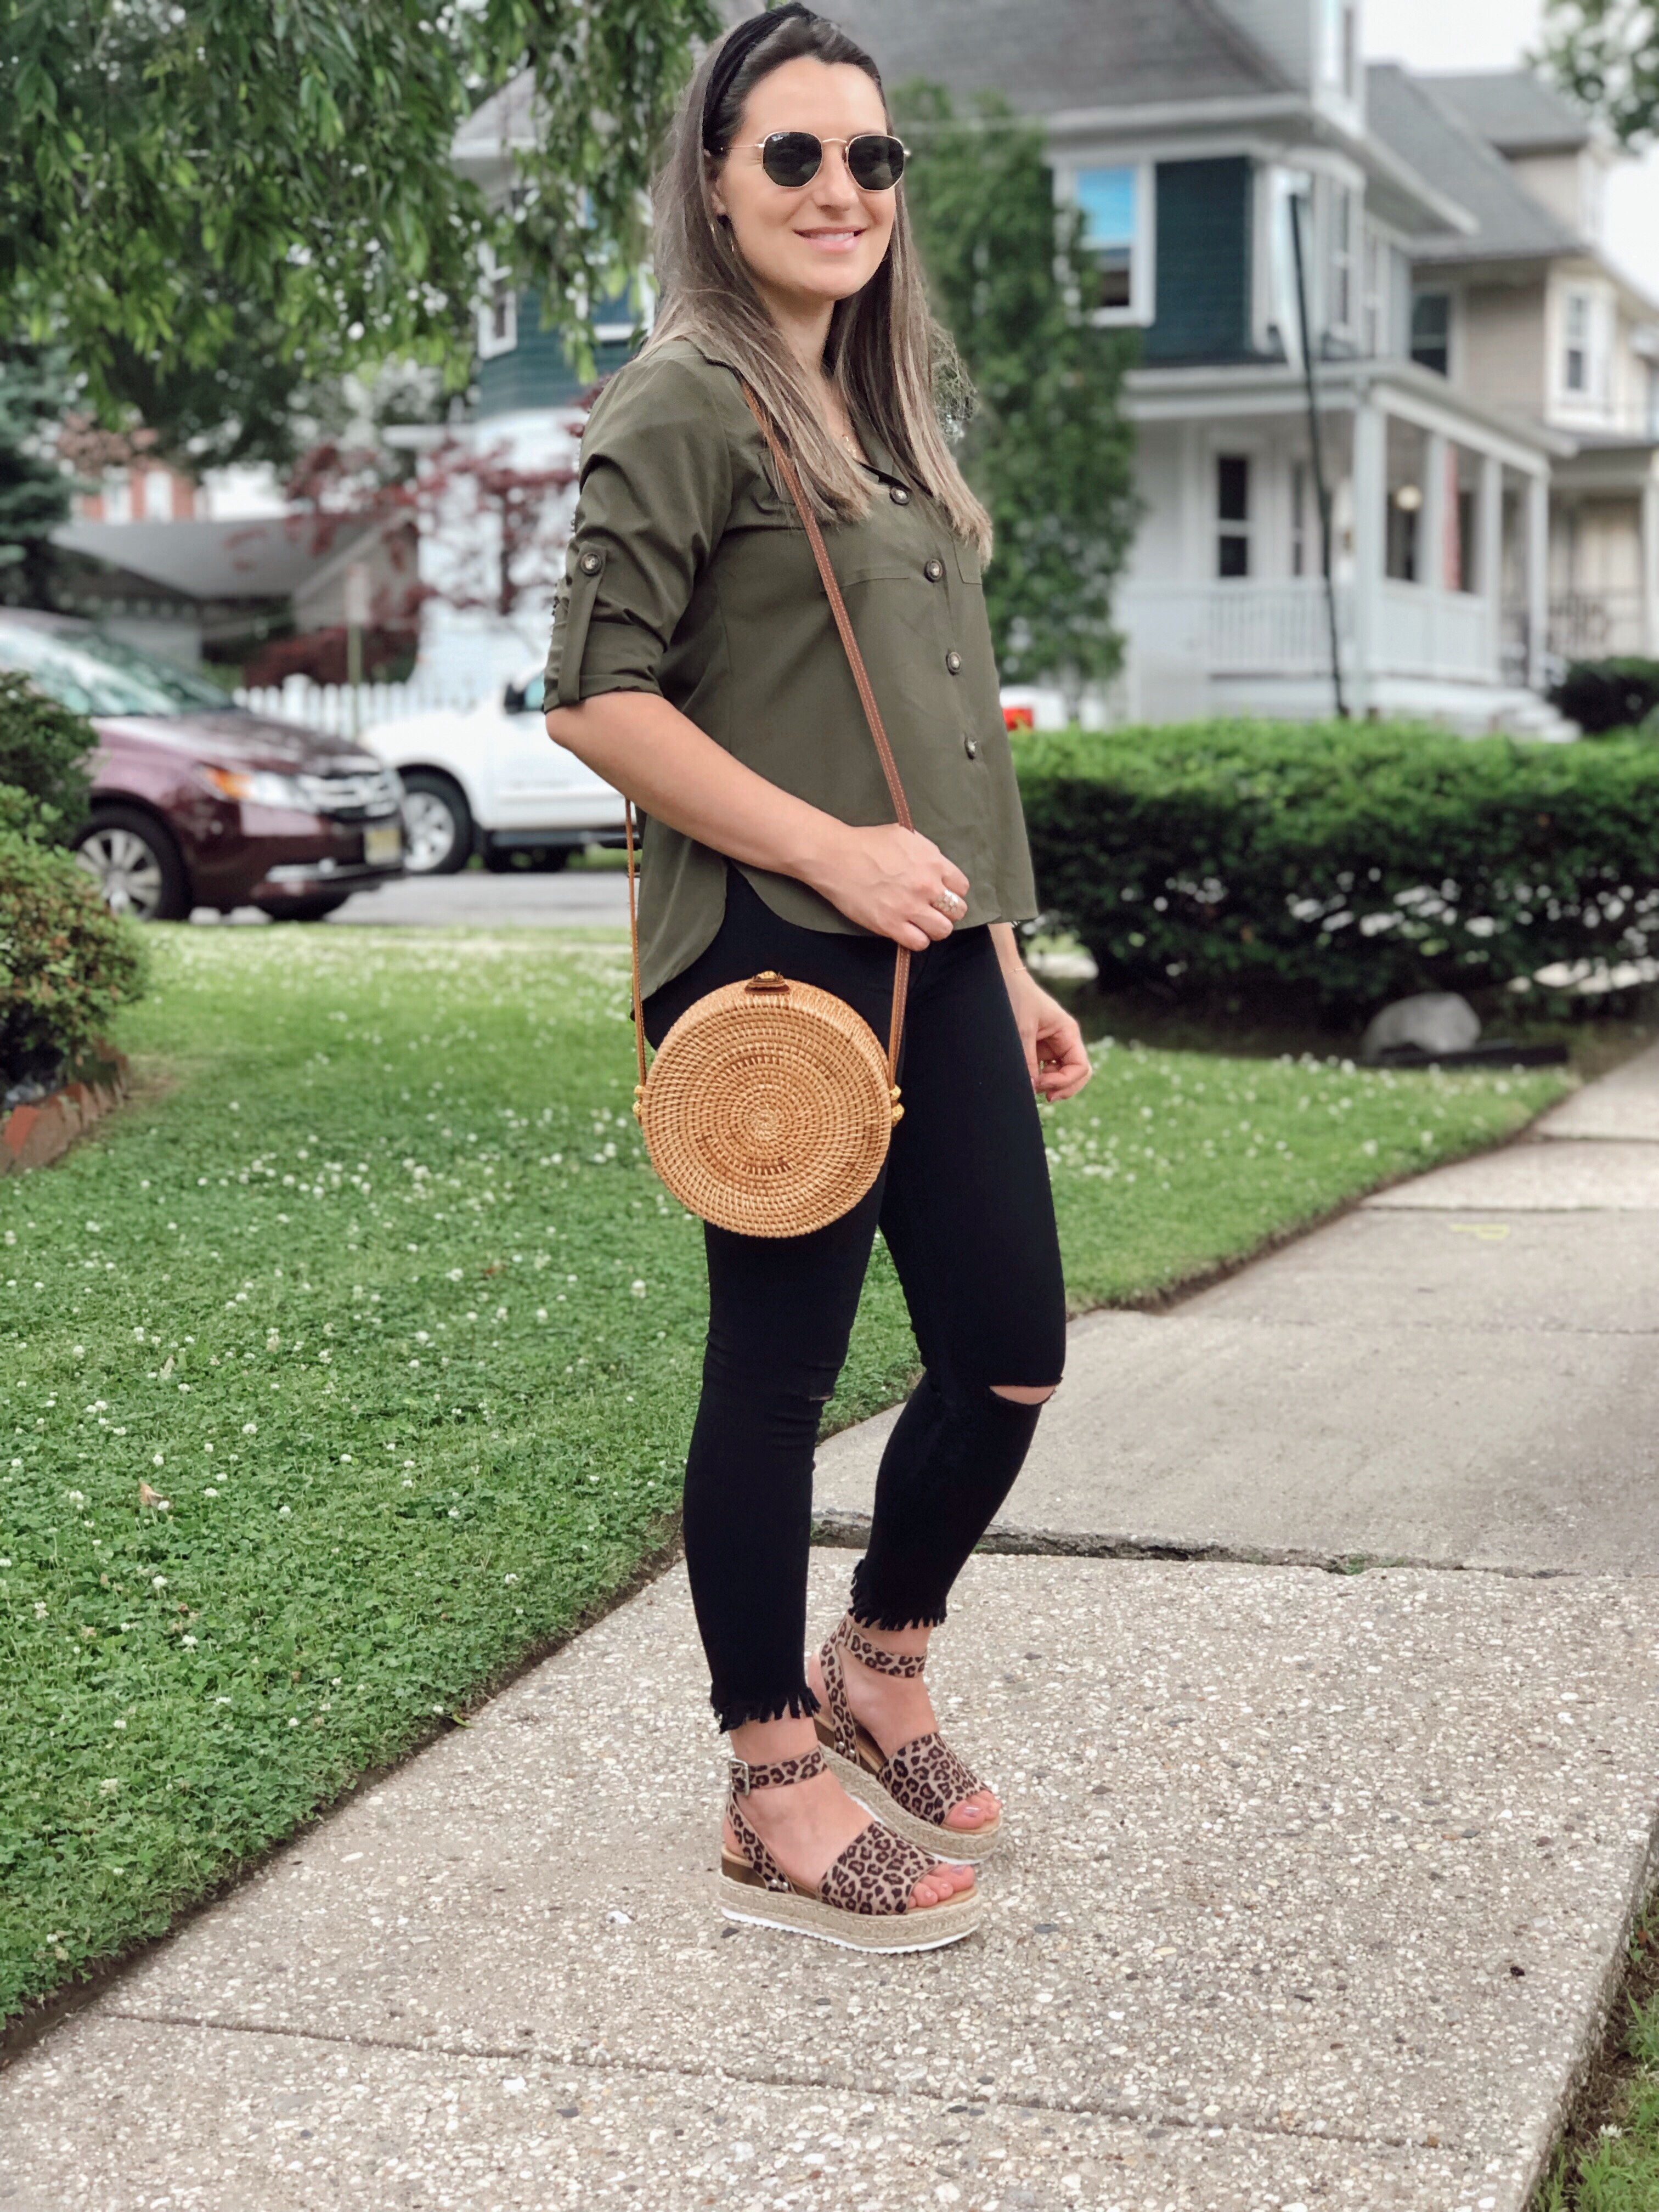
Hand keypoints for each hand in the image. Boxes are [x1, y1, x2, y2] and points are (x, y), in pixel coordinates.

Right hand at [809, 823, 970, 950]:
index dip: (953, 891)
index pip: (962, 886)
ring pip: (943, 930)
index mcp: (933, 862)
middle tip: (933, 909)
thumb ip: (928, 853)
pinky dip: (917, 939)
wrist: (836, 857)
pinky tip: (908, 931)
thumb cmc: (868, 842)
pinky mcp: (891, 925)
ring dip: (935, 928)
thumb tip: (937, 866)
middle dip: (947, 911)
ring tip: (922, 923)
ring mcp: (910, 907)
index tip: (942, 893)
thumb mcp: (907, 837)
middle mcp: (926, 886)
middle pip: (957, 910)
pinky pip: (919, 943)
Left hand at [1000, 960, 1091, 1102]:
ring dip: (1050, 1086)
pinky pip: (1045, 1071)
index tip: (1043, 1085)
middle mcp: (1064, 1041)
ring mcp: (1052, 1047)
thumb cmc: (1017, 997)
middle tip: (1042, 1096)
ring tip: (1031, 1087)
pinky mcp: (1038, 1050)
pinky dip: (1038, 1080)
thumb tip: (1031, 1088)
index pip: (1080, 1067)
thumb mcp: (1022, 1030)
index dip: (1065, 1082)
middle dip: (1062, 1088)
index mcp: (1068, 1033)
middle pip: (1076, 1075)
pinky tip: (1027, 1080)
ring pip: (1061, 1076)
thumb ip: (1027, 1060)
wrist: (1004, 980)